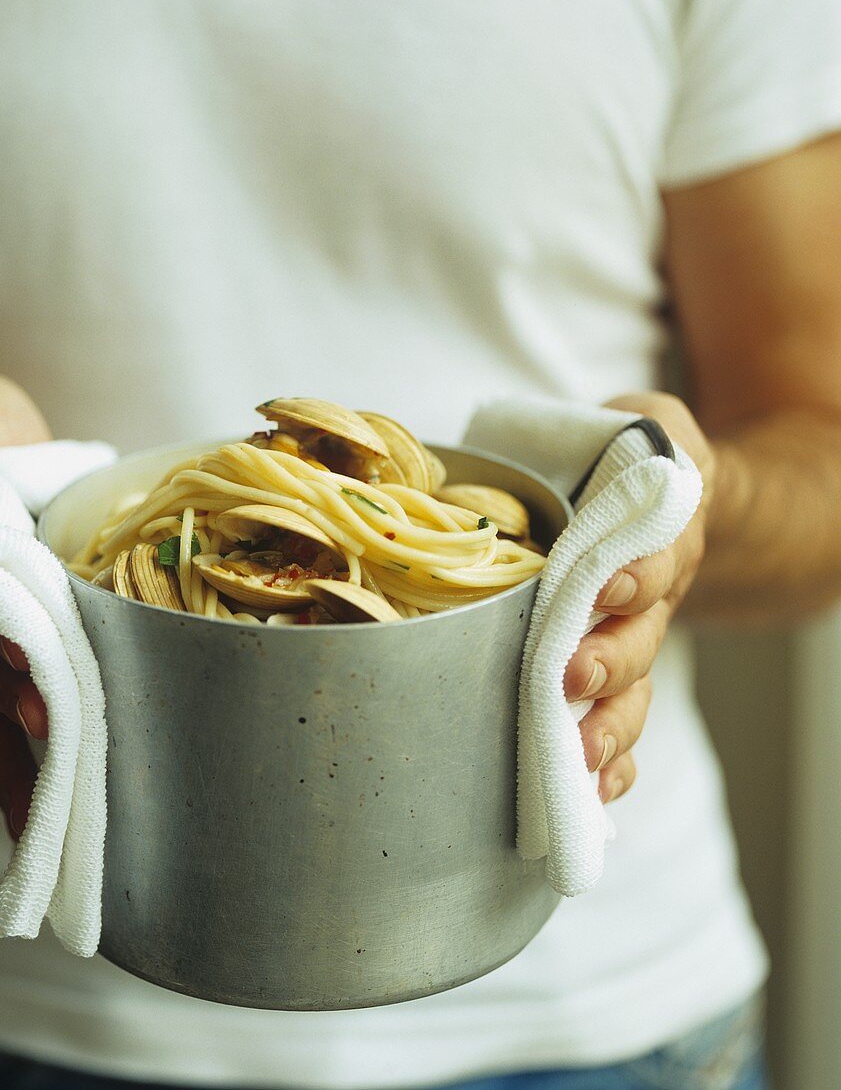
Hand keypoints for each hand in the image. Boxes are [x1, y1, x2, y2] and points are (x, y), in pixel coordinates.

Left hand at [563, 391, 713, 803]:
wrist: (684, 504)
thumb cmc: (640, 459)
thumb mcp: (643, 423)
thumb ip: (616, 425)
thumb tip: (527, 430)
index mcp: (655, 534)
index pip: (650, 555)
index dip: (631, 572)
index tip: (603, 587)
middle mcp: (651, 595)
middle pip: (638, 638)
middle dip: (608, 660)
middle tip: (572, 678)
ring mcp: (639, 636)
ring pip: (633, 692)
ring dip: (606, 726)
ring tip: (576, 757)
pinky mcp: (622, 665)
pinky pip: (625, 718)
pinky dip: (613, 757)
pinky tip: (592, 789)